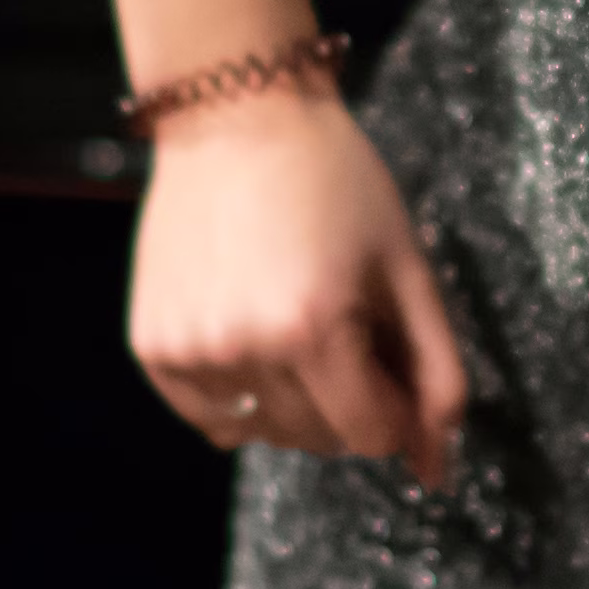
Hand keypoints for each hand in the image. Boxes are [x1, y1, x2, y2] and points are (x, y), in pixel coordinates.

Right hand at [127, 87, 469, 488]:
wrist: (236, 116)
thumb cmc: (336, 183)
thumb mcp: (406, 268)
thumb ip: (437, 374)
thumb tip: (436, 472)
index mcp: (314, 328)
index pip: (369, 436)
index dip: (394, 407)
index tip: (390, 360)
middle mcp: (243, 348)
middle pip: (317, 438)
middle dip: (347, 401)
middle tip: (346, 330)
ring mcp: (189, 350)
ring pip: (263, 432)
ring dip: (293, 402)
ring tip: (294, 324)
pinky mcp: (152, 346)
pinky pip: (210, 417)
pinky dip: (239, 396)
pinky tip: (251, 334)